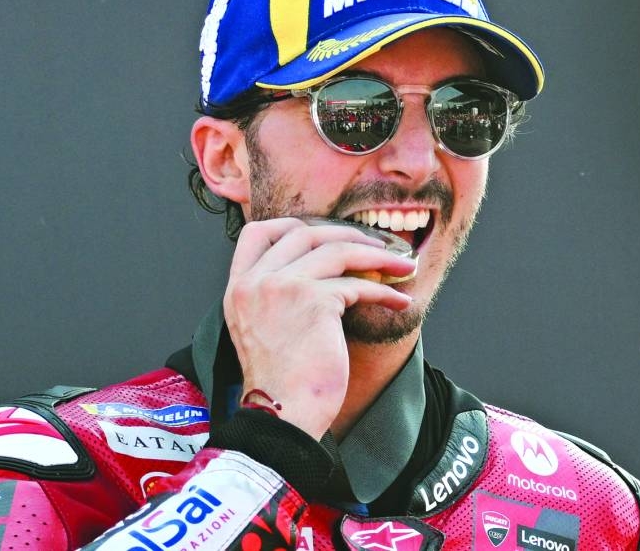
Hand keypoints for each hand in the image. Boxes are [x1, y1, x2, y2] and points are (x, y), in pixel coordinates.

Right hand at [223, 217, 414, 438]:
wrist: (281, 415)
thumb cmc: (281, 382)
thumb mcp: (261, 327)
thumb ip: (276, 295)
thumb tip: (322, 269)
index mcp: (238, 288)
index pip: (257, 233)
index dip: (292, 225)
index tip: (325, 233)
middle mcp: (256, 282)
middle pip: (305, 233)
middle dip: (346, 235)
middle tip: (376, 246)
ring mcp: (283, 287)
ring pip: (338, 250)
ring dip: (377, 255)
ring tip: (401, 265)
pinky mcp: (315, 301)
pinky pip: (358, 284)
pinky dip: (384, 291)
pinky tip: (399, 300)